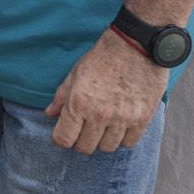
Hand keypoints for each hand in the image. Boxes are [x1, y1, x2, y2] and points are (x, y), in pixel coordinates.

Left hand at [44, 30, 167, 153]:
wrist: (136, 45)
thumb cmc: (103, 57)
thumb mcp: (75, 73)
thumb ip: (61, 97)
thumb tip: (50, 114)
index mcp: (79, 103)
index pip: (63, 140)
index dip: (61, 139)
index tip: (65, 133)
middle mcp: (99, 115)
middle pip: (85, 147)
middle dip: (80, 140)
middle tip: (84, 129)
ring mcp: (122, 119)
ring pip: (107, 148)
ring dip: (102, 140)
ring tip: (103, 126)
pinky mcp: (142, 119)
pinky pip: (128, 143)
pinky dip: (122, 138)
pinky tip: (120, 125)